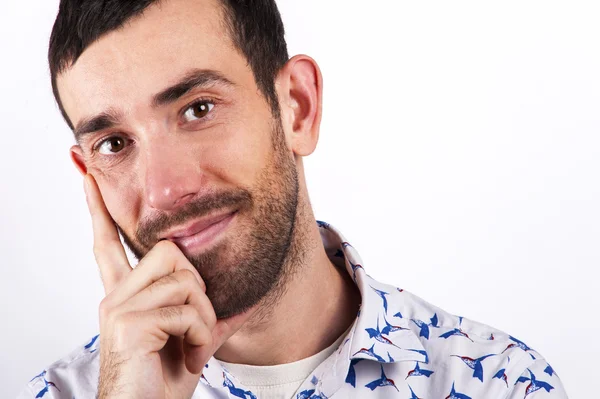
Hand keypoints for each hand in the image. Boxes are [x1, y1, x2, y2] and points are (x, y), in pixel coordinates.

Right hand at [83, 174, 251, 398]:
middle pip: (168, 251)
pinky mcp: (129, 323)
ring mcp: (119, 308)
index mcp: (125, 295)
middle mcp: (116, 296)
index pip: (108, 244)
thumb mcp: (194, 341)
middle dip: (197, 285)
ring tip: (194, 344)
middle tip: (195, 324)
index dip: (99, 210)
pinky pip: (185, 308)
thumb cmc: (163, 381)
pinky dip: (200, 332)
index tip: (89, 176)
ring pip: (183, 277)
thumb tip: (249, 299)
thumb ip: (214, 315)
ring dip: (202, 314)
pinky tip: (190, 354)